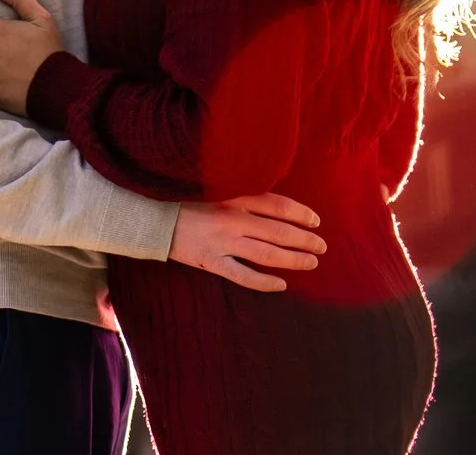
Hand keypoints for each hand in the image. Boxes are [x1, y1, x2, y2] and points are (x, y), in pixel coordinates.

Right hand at [168, 194, 326, 292]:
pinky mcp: (211, 262)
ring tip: (311, 262)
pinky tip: (281, 285)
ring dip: (293, 259)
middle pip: (278, 231)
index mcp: (234, 197)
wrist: (153, 219)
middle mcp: (232, 219)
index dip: (301, 213)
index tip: (316, 221)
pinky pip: (243, 276)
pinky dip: (264, 282)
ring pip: (267, 254)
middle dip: (305, 239)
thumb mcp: (216, 189)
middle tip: (322, 246)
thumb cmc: (187, 201)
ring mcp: (222, 243)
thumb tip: (276, 206)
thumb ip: (243, 196)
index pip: (277, 204)